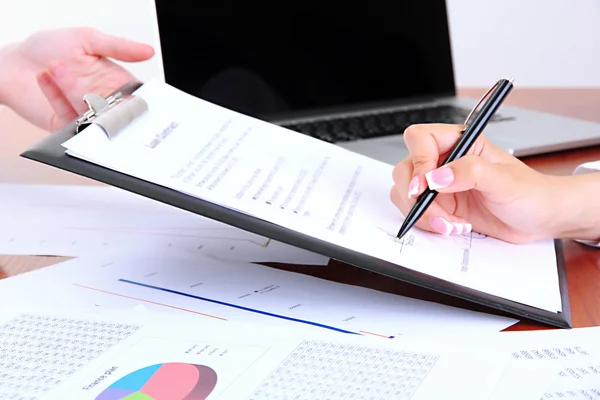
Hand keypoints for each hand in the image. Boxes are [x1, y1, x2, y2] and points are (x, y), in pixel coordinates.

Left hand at [0, 27, 153, 131]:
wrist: (11, 61)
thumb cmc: (47, 47)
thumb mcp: (87, 39)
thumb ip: (119, 47)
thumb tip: (148, 51)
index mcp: (115, 82)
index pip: (137, 97)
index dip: (139, 99)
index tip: (133, 94)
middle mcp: (102, 100)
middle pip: (119, 112)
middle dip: (111, 104)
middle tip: (99, 90)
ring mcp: (84, 114)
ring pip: (93, 115)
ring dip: (74, 91)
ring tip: (56, 67)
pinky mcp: (64, 125)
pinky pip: (69, 118)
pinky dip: (57, 97)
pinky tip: (46, 77)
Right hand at [390, 123, 570, 243]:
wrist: (539, 219)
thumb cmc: (530, 193)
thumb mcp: (504, 181)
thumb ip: (470, 173)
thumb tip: (436, 177)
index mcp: (459, 142)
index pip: (420, 139)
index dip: (418, 162)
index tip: (425, 186)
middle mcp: (444, 161)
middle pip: (406, 170)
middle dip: (419, 198)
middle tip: (441, 214)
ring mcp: (438, 185)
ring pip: (405, 194)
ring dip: (424, 214)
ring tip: (452, 224)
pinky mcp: (438, 206)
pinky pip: (416, 213)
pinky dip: (429, 224)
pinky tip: (453, 227)